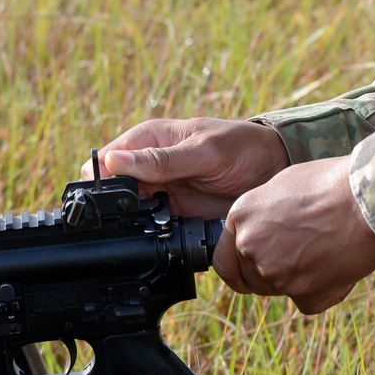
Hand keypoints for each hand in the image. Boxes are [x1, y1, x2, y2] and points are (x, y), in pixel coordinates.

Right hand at [82, 117, 289, 216]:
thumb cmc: (241, 147)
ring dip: (134, 223)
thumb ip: (161, 160)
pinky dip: (153, 234)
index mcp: (147, 139)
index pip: (104, 160)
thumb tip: (113, 161)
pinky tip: (164, 235)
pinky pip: (152, 227)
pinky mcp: (174, 212)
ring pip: (129, 213)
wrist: (274, 168)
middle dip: (115, 207)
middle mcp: (148, 165)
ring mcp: (160, 190)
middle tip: (138, 215)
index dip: (101, 181)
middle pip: (112, 191)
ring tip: (156, 223)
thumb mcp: (203, 152)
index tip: (111, 200)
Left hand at [213, 156, 374, 314]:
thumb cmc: (332, 184)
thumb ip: (264, 216)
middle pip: (253, 280)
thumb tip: (263, 230)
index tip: (252, 268)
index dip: (240, 267)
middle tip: (304, 252)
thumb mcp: (284, 187)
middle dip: (274, 272)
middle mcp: (251, 247)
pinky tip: (339, 264)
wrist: (368, 201)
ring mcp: (275, 274)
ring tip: (327, 249)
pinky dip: (323, 290)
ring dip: (299, 279)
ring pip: (282, 289)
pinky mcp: (303, 294)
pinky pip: (308, 301)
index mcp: (241, 218)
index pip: (223, 261)